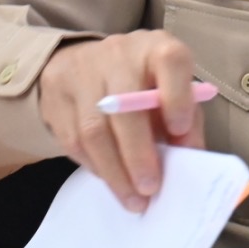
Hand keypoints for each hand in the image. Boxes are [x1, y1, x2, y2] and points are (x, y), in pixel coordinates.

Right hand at [39, 31, 205, 210]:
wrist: (91, 62)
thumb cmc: (144, 83)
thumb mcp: (173, 93)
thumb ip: (186, 122)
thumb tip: (191, 158)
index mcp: (157, 48)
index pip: (170, 62)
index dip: (177, 97)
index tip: (179, 132)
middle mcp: (119, 54)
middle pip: (124, 106)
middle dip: (138, 155)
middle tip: (151, 189)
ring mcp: (82, 71)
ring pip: (93, 129)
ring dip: (115, 172)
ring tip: (133, 199)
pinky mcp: (56, 93)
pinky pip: (72, 139)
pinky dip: (95, 166)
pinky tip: (111, 180)